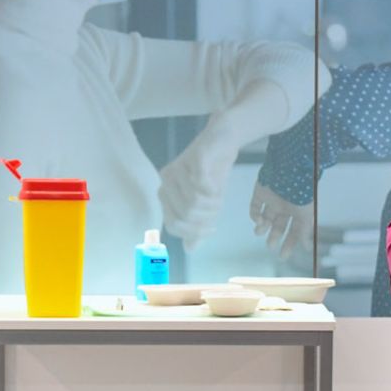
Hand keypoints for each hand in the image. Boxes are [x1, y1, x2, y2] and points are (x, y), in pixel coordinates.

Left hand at [158, 134, 240, 250]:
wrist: (224, 140)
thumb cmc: (214, 172)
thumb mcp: (207, 204)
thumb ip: (197, 225)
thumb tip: (190, 249)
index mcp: (165, 192)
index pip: (174, 225)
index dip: (194, 231)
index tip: (211, 228)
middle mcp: (166, 180)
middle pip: (185, 215)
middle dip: (206, 218)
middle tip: (217, 209)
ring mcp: (178, 168)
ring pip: (194, 202)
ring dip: (213, 205)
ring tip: (219, 197)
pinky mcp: (194, 158)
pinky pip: (201, 184)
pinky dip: (213, 191)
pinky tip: (217, 187)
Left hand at [249, 181, 314, 258]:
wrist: (290, 170)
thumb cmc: (302, 193)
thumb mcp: (307, 215)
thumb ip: (305, 231)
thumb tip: (307, 248)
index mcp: (298, 211)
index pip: (293, 230)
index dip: (289, 243)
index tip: (283, 256)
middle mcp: (285, 206)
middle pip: (278, 226)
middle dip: (274, 237)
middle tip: (270, 246)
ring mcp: (272, 199)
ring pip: (265, 218)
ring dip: (261, 228)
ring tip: (260, 232)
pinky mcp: (260, 193)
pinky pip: (255, 207)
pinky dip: (254, 216)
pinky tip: (258, 220)